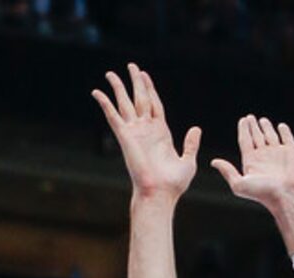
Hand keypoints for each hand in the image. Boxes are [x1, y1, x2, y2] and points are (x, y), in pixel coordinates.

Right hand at [93, 64, 199, 201]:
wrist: (160, 194)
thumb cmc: (173, 184)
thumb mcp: (188, 162)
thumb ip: (191, 144)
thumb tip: (196, 129)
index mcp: (161, 133)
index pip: (154, 104)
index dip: (150, 89)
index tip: (145, 75)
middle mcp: (146, 129)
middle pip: (140, 98)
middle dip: (136, 82)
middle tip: (132, 66)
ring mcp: (135, 132)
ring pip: (125, 103)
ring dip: (118, 87)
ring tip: (111, 73)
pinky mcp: (125, 137)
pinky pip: (113, 116)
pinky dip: (105, 103)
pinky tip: (97, 92)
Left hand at [212, 115, 293, 208]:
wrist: (289, 195)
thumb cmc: (265, 193)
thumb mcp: (240, 184)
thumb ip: (227, 172)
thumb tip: (213, 162)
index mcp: (252, 162)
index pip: (245, 141)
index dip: (243, 130)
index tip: (243, 120)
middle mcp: (265, 157)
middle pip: (256, 137)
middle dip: (253, 127)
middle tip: (250, 117)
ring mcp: (279, 153)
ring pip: (270, 136)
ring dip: (266, 128)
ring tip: (262, 120)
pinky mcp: (292, 151)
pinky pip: (287, 137)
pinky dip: (284, 131)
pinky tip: (281, 126)